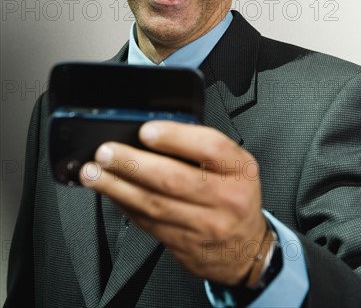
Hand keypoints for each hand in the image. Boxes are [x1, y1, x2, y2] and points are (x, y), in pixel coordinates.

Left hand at [80, 121, 269, 284]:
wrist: (246, 249)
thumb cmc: (236, 197)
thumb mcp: (234, 165)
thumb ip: (203, 147)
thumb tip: (155, 131)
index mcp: (239, 170)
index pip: (210, 148)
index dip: (175, 137)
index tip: (146, 131)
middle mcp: (225, 198)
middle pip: (174, 179)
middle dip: (133, 164)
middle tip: (106, 152)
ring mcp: (204, 225)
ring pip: (154, 204)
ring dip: (117, 187)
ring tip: (94, 173)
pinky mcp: (183, 244)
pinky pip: (148, 223)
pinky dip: (124, 205)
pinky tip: (110, 193)